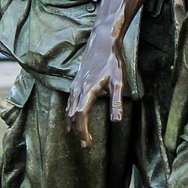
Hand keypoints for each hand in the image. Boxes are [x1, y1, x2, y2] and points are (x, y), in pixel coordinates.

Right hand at [66, 25, 124, 147]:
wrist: (103, 41)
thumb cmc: (113, 61)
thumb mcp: (119, 82)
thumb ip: (116, 102)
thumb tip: (116, 121)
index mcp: (88, 91)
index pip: (80, 117)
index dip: (82, 132)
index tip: (88, 144)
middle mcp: (77, 89)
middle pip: (72, 116)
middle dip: (78, 132)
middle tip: (86, 145)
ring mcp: (74, 85)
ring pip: (68, 109)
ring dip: (73, 125)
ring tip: (80, 136)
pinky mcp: (75, 82)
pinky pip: (68, 102)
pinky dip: (70, 114)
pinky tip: (73, 119)